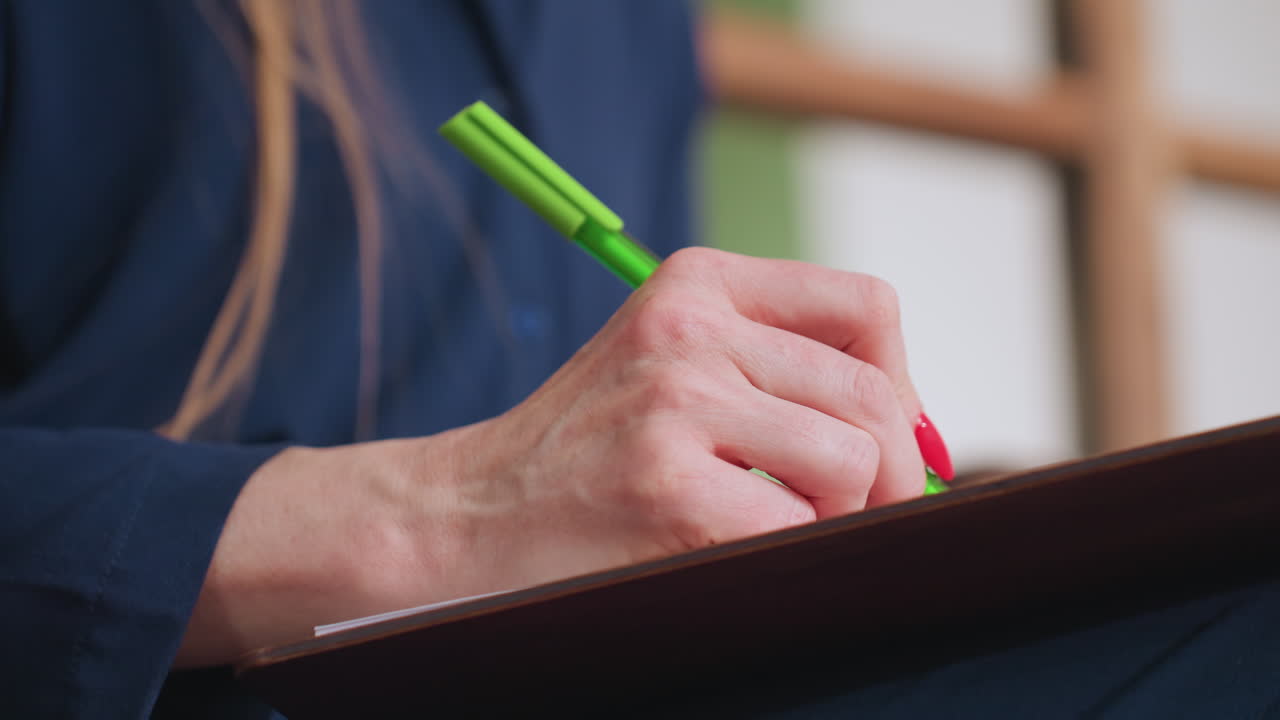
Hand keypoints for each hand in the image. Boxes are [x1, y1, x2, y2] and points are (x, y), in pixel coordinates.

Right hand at [177, 248, 924, 665]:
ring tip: (771, 527)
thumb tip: (920, 435)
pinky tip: (728, 551)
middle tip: (854, 513)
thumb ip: (778, 369)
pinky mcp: (671, 490)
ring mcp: (676, 404)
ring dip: (836, 516)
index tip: (878, 439)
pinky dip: (788, 554)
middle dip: (888, 473)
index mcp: (695, 283)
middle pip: (873, 396)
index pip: (865, 305)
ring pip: (854, 461)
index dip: (898, 384)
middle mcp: (688, 328)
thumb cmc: (583, 452)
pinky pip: (801, 527)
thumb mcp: (668, 364)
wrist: (465, 515)